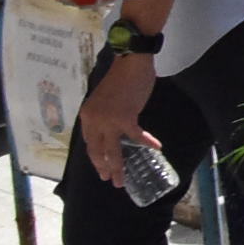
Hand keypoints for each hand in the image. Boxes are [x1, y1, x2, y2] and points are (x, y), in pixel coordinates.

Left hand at [75, 56, 159, 183]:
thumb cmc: (120, 79)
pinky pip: (136, 136)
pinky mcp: (125, 118)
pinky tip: (156, 147)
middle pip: (97, 151)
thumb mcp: (104, 99)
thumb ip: (104, 115)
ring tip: (121, 180)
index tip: (100, 167)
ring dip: (117, 167)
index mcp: (87, 116)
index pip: (89, 142)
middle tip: (109, 180)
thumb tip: (113, 127)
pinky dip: (146, 142)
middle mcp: (94, 120)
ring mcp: (109, 121)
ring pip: (112, 150)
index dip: (95, 156)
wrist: (130, 63)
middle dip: (103, 167)